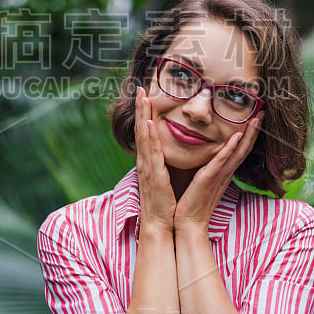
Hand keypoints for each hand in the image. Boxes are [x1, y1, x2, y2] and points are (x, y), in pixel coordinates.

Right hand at [134, 86, 176, 232]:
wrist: (161, 226)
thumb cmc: (166, 204)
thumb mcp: (166, 179)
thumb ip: (167, 164)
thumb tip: (173, 153)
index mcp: (149, 162)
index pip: (146, 132)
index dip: (145, 113)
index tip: (145, 95)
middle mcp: (145, 162)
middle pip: (142, 129)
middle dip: (141, 107)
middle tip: (140, 87)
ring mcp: (147, 167)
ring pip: (144, 135)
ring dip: (143, 115)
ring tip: (143, 97)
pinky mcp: (154, 175)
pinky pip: (152, 152)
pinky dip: (150, 136)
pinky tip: (150, 122)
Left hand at [173, 113, 263, 233]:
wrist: (187, 223)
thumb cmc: (191, 202)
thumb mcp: (201, 179)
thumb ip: (206, 168)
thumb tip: (204, 155)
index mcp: (223, 171)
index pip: (240, 148)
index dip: (249, 133)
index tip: (255, 116)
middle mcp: (226, 172)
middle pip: (245, 147)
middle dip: (254, 129)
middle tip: (263, 111)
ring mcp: (220, 175)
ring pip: (239, 151)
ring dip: (248, 134)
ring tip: (256, 117)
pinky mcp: (210, 179)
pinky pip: (222, 161)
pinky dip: (230, 148)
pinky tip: (237, 136)